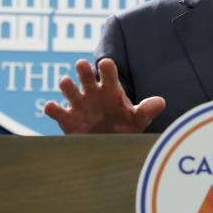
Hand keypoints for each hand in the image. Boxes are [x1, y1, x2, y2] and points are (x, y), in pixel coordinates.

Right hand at [44, 58, 165, 133]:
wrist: (112, 148)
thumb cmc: (126, 127)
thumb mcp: (138, 120)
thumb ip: (147, 110)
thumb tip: (161, 102)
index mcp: (111, 88)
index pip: (108, 72)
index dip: (106, 67)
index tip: (105, 64)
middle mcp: (93, 92)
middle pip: (85, 75)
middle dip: (83, 70)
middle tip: (82, 66)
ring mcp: (79, 104)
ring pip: (68, 88)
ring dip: (66, 85)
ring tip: (67, 83)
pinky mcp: (67, 119)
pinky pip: (56, 111)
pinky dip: (52, 108)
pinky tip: (51, 107)